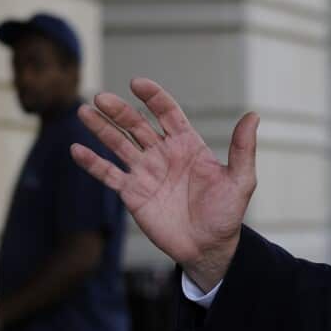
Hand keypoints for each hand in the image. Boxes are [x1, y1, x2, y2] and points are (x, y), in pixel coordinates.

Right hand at [70, 78, 259, 290]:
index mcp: (188, 145)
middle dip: (119, 110)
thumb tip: (253, 115)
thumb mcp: (240, 180)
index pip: (167, 113)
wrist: (209, 247)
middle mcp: (164, 154)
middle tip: (100, 97)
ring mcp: (146, 172)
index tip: (138, 83)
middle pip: (137, 125)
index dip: (153, 97)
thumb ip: (242, 148)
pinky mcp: (132, 193)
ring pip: (119, 144)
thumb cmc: (227, 213)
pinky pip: (109, 174)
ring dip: (101, 128)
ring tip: (83, 111)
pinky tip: (76, 149)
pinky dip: (92, 163)